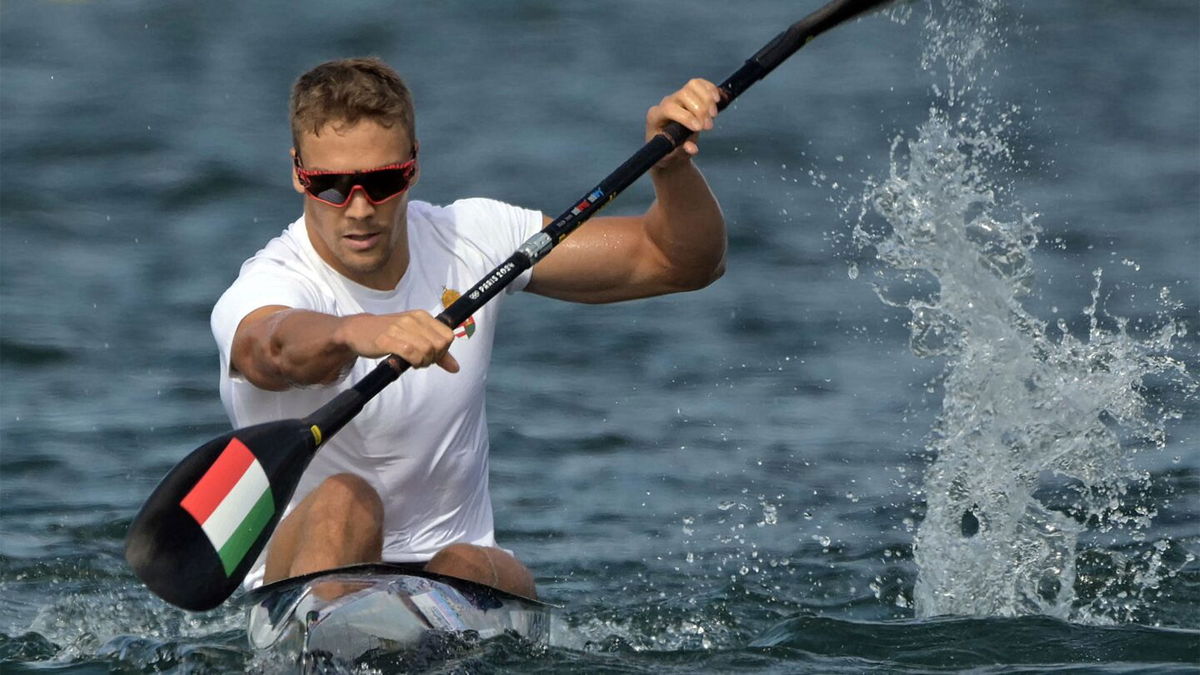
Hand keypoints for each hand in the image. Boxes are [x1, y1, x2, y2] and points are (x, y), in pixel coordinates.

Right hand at [338, 310, 459, 372]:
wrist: (357, 330)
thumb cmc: (389, 335)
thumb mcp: (415, 338)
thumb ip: (437, 352)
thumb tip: (456, 368)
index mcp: (422, 316)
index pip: (448, 336)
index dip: (443, 351)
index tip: (431, 356)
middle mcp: (413, 319)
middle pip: (440, 345)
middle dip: (433, 358)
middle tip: (420, 361)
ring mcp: (400, 328)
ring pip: (427, 349)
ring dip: (422, 361)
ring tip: (412, 361)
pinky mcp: (387, 339)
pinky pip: (411, 352)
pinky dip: (413, 361)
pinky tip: (406, 361)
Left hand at [646, 78, 721, 168]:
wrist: (669, 149)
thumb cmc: (666, 153)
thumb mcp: (670, 157)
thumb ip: (679, 152)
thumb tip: (692, 148)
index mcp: (655, 116)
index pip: (669, 108)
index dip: (685, 116)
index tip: (698, 128)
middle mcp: (666, 103)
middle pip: (683, 94)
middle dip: (699, 110)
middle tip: (708, 127)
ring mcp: (677, 97)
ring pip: (693, 86)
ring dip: (707, 99)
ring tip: (713, 115)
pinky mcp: (689, 94)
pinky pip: (700, 84)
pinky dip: (711, 89)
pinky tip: (717, 100)